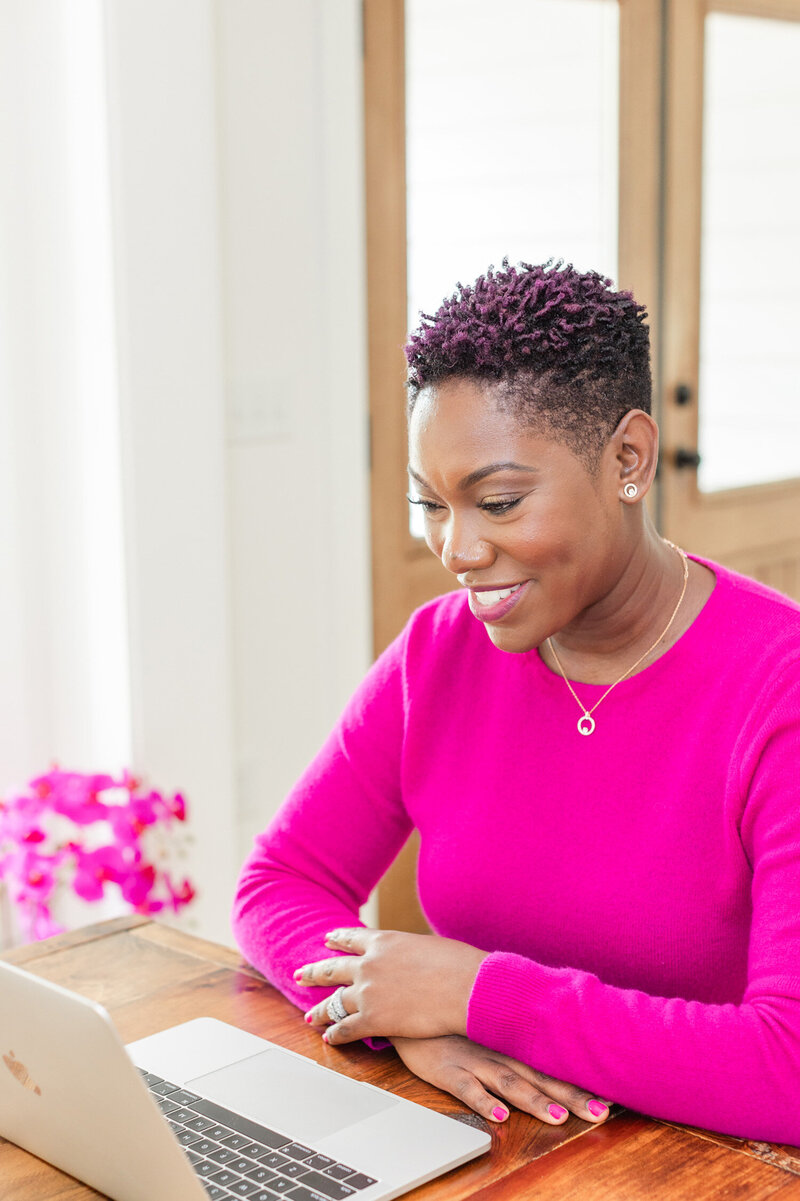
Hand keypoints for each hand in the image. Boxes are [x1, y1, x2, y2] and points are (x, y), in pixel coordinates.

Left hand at [294, 927, 486, 1042]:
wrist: (466, 987)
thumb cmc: (459, 964)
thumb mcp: (430, 946)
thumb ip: (413, 952)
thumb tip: (416, 959)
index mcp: (384, 941)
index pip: (352, 938)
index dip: (338, 939)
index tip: (327, 939)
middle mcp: (369, 963)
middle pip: (332, 968)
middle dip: (314, 972)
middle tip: (301, 974)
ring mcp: (368, 992)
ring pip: (334, 1002)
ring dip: (320, 1010)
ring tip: (309, 1016)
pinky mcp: (374, 1019)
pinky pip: (346, 1029)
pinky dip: (335, 1034)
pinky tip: (329, 1038)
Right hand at [391, 1034, 612, 1126]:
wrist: (409, 1004)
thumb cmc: (451, 1021)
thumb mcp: (485, 1025)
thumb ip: (512, 1036)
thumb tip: (547, 1045)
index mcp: (509, 1044)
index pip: (550, 1065)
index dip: (578, 1081)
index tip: (608, 1096)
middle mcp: (497, 1052)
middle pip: (538, 1076)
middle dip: (569, 1096)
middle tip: (598, 1113)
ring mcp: (473, 1060)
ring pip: (509, 1082)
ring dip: (534, 1100)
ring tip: (557, 1117)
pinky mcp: (447, 1070)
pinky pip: (466, 1088)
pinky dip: (484, 1101)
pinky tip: (500, 1115)